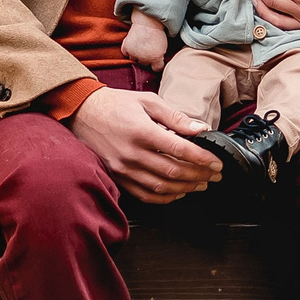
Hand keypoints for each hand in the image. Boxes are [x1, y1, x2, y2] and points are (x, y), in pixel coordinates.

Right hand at [68, 87, 220, 203]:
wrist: (81, 112)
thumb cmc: (115, 104)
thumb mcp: (148, 101)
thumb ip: (175, 116)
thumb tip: (200, 128)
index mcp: (142, 132)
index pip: (180, 150)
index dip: (202, 159)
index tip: (217, 163)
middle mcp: (132, 153)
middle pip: (173, 171)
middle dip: (199, 175)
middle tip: (215, 175)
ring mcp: (123, 168)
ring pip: (161, 186)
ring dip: (185, 188)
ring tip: (201, 184)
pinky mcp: (117, 176)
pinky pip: (144, 194)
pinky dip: (164, 197)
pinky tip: (178, 192)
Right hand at [121, 14, 169, 72]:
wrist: (148, 22)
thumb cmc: (158, 34)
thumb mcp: (164, 47)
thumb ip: (161, 57)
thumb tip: (159, 65)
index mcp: (155, 58)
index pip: (156, 69)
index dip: (157, 65)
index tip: (157, 61)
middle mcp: (144, 58)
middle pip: (144, 64)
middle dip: (146, 59)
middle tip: (148, 50)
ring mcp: (134, 54)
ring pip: (134, 60)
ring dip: (137, 55)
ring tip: (141, 47)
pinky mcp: (126, 48)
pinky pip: (126, 54)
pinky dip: (128, 50)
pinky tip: (133, 45)